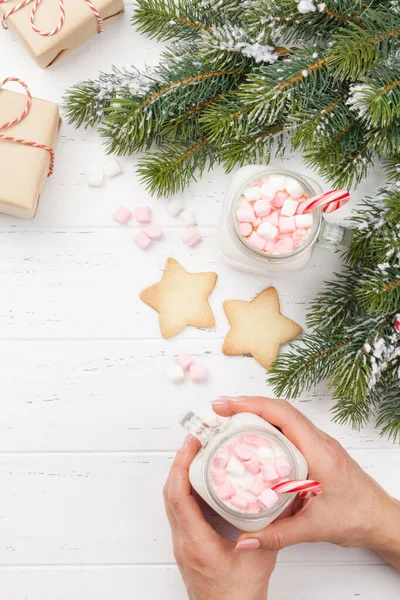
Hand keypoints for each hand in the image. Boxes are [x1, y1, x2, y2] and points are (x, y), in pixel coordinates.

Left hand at [164, 434, 277, 599]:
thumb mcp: (261, 558)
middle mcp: (184, 540)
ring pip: (172, 501)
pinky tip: (200, 481)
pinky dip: (185, 489)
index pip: (178, 496)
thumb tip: (284, 498)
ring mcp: (182, 543)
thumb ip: (273, 528)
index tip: (191, 444)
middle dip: (180, 463)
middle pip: (170, 493)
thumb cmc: (238, 597)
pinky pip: (179, 509)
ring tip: (196, 454)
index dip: (181, 465)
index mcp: (197, 542)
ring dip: (180, 475)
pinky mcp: (187, 544)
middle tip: (195, 441)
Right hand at [212, 396, 399, 565]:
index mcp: (320, 453)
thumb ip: (277, 535)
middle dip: (248, 404)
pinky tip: (253, 437)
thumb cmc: (358, 517)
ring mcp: (319, 444)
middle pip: (281, 410)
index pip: (284, 417)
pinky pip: (289, 429)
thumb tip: (245, 540)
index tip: (228, 406)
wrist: (381, 519)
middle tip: (220, 410)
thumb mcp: (314, 529)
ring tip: (230, 419)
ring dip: (258, 412)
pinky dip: (268, 425)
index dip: (253, 406)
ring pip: (285, 417)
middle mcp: (319, 442)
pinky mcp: (316, 450)